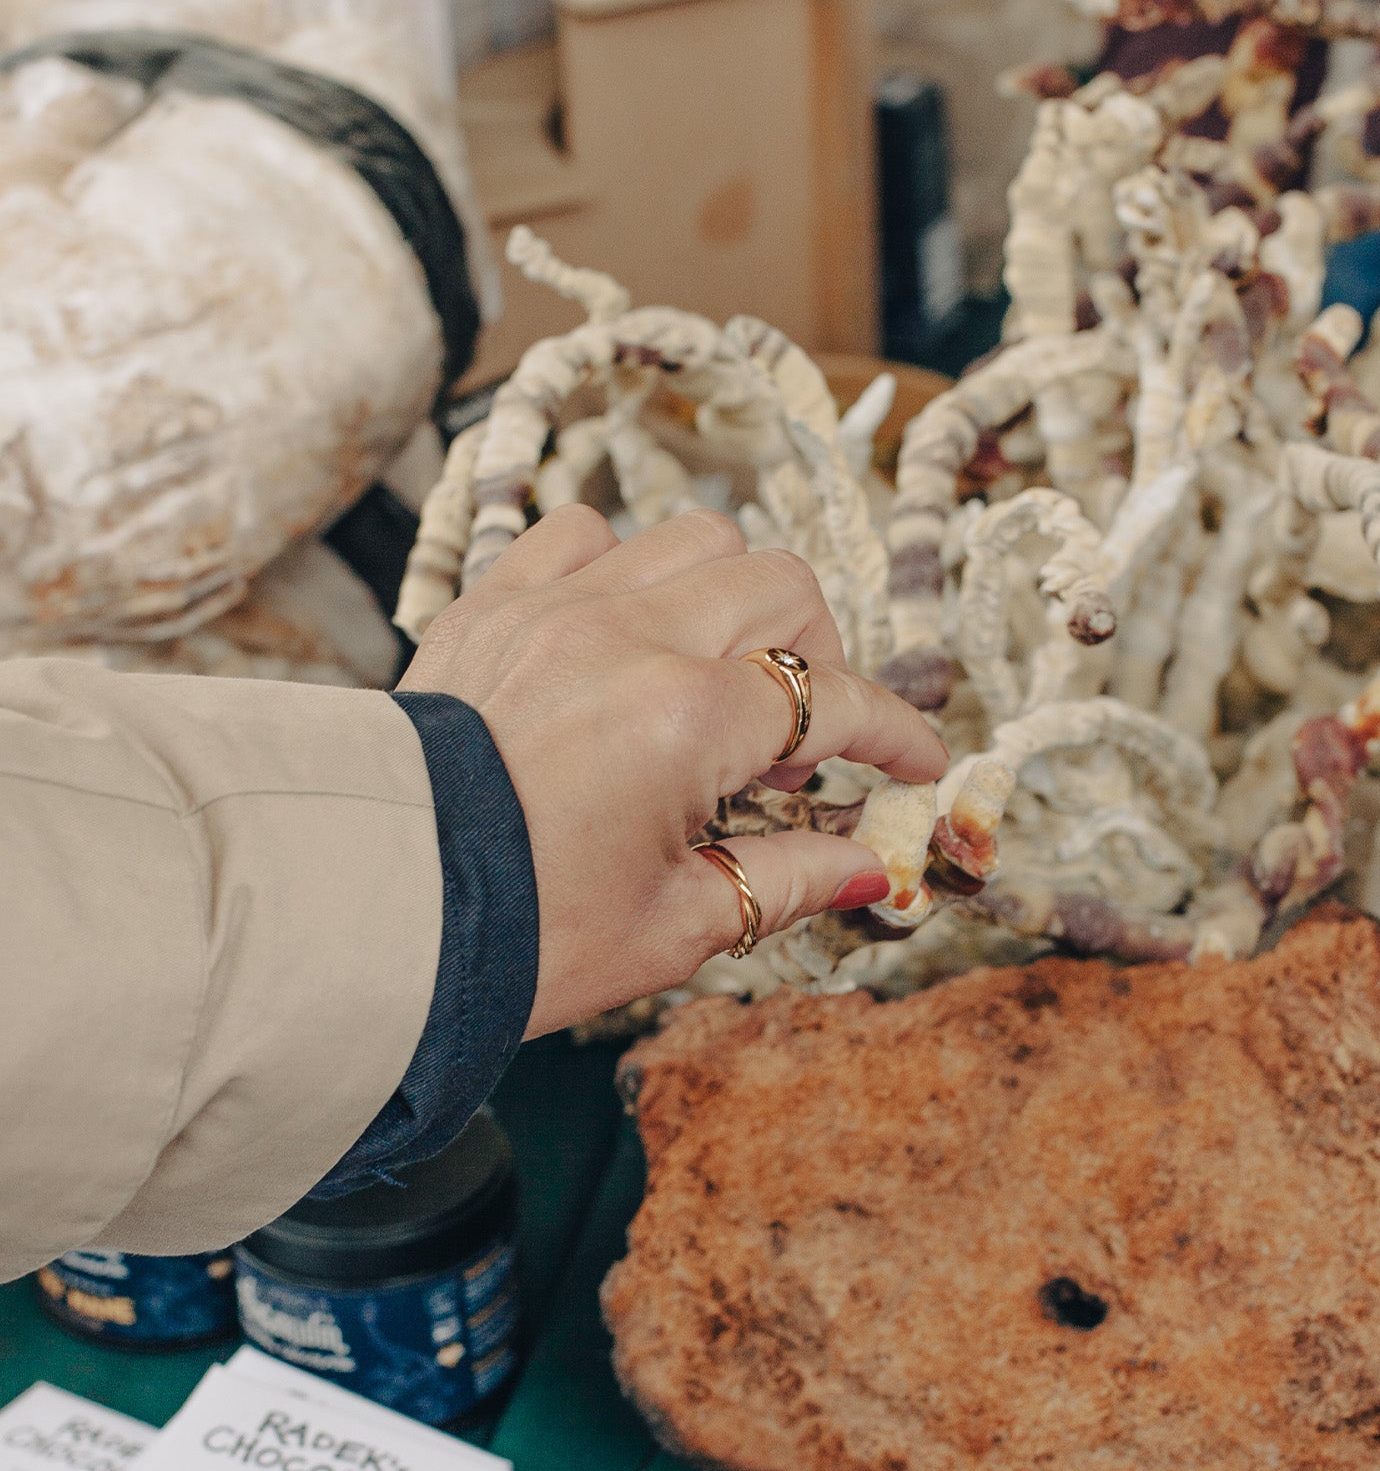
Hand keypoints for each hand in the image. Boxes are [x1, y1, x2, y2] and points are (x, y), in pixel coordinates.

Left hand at [399, 505, 947, 1035]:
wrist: (371, 918)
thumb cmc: (519, 938)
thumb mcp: (674, 925)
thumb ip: (789, 880)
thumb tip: (873, 866)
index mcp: (683, 720)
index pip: (832, 699)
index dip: (894, 734)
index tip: (916, 764)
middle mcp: (626, 637)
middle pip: (780, 587)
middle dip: (818, 655)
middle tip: (794, 741)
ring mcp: (553, 607)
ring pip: (692, 539)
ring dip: (730, 601)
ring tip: (712, 679)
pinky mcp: (490, 603)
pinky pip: (580, 532)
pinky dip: (622, 568)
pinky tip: (621, 635)